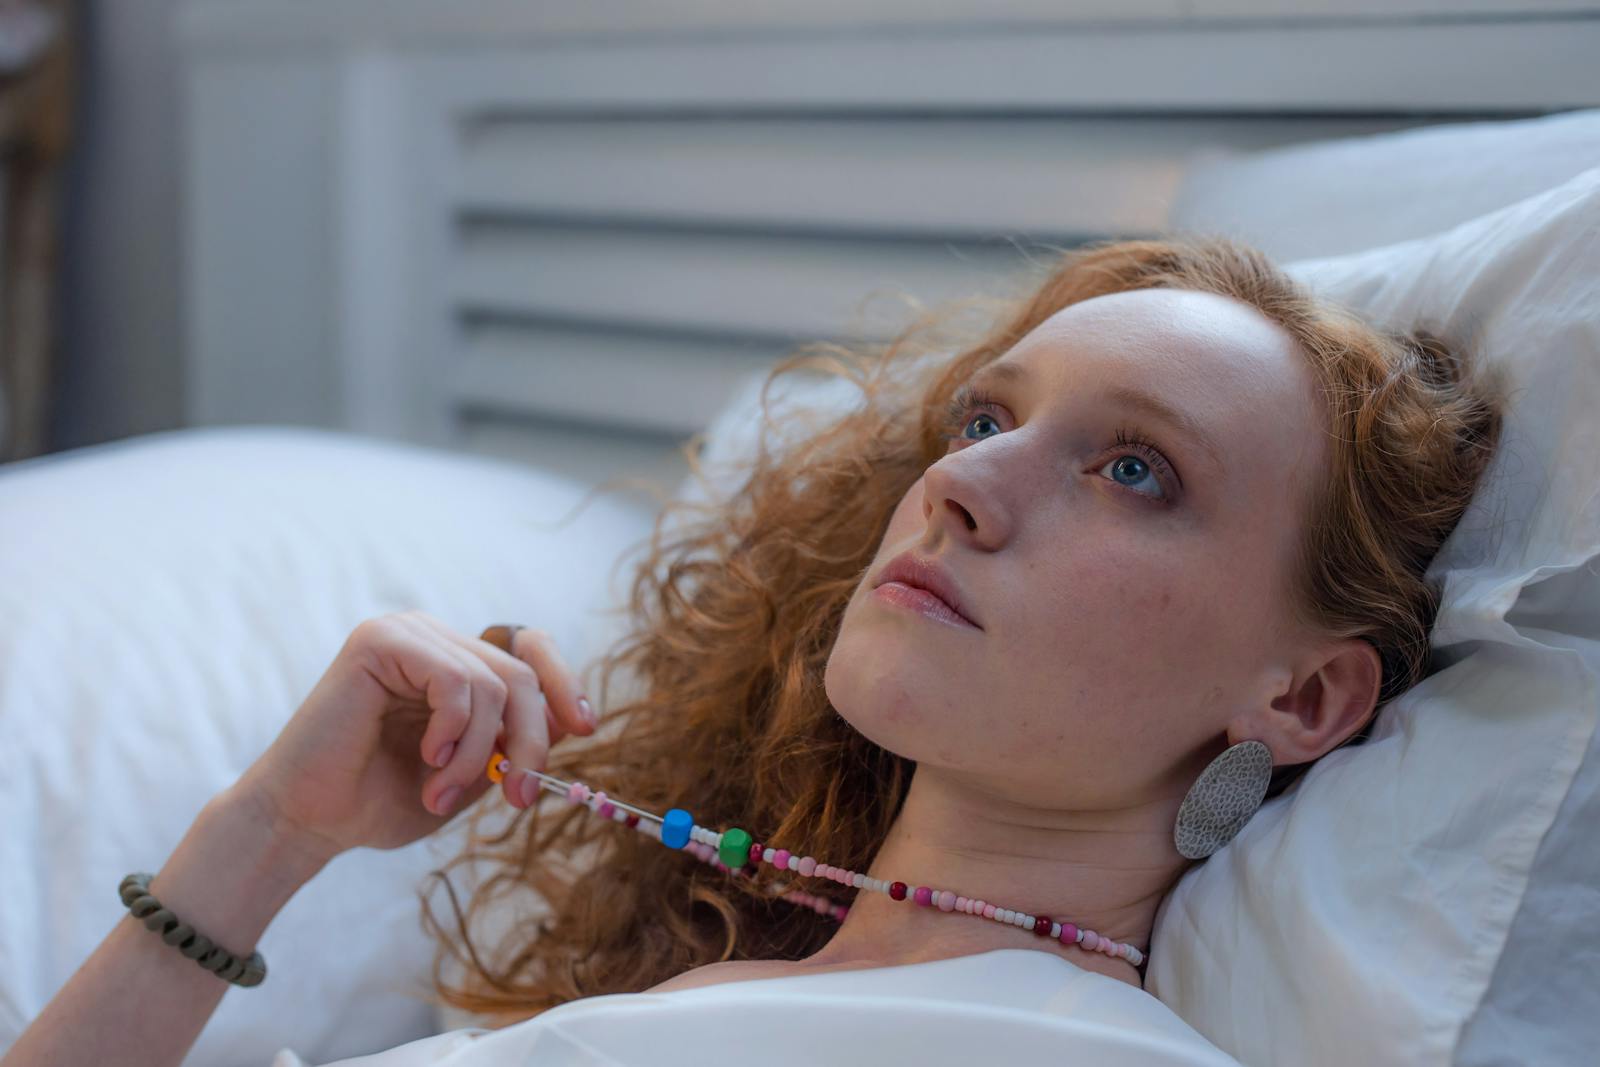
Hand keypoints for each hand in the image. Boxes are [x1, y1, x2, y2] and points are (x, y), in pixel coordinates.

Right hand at [234, 611, 597, 859]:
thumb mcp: (472, 771)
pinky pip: (457, 682)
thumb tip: (575, 719)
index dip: (564, 683)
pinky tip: (427, 761)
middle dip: (531, 741)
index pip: (530, 648)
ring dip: (479, 754)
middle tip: (518, 798)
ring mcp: (408, 633)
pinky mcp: (381, 641)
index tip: (587, 727)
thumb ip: (513, 740)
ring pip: (494, 685)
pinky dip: (454, 733)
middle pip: (522, 673)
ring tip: (441, 793)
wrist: (310, 820)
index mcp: (455, 661)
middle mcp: (434, 637)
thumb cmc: (381, 800)